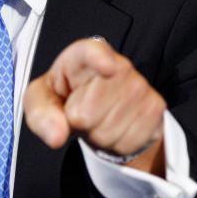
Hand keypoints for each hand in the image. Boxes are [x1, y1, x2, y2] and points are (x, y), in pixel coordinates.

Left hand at [24, 38, 165, 174]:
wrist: (97, 112)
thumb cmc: (66, 98)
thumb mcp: (41, 102)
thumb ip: (40, 114)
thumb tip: (56, 135)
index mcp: (83, 55)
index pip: (92, 52)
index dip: (100, 59)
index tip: (108, 68)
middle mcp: (118, 65)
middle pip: (89, 110)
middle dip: (79, 122)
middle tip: (80, 113)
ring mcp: (140, 86)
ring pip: (110, 129)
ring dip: (98, 136)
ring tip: (97, 120)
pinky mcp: (155, 108)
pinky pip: (130, 141)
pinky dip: (117, 145)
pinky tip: (115, 129)